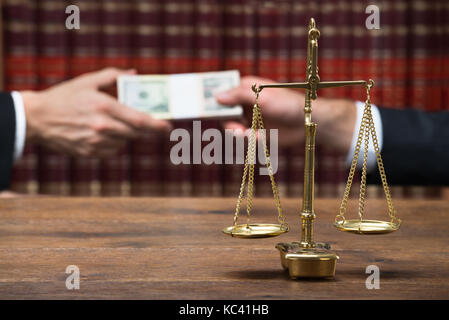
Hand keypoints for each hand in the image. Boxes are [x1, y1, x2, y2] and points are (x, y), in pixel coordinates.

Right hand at [20, 68, 171, 156]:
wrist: (37, 119)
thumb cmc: (64, 97)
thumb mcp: (87, 81)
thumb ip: (113, 76)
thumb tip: (134, 74)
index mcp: (104, 107)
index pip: (139, 120)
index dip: (157, 125)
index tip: (168, 127)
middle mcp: (102, 126)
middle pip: (136, 134)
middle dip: (149, 131)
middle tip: (158, 128)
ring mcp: (96, 142)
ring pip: (125, 142)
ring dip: (129, 135)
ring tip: (121, 125)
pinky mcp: (89, 153)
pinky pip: (112, 150)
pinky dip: (115, 143)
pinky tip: (107, 133)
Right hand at [216, 76, 356, 154]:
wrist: (306, 122)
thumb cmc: (286, 103)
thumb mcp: (261, 96)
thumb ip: (238, 95)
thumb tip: (216, 96)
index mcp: (245, 89)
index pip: (222, 92)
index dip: (212, 100)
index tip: (201, 108)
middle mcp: (245, 103)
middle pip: (223, 114)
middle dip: (228, 123)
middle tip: (237, 129)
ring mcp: (250, 118)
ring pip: (231, 128)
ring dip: (238, 134)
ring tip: (250, 136)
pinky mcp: (255, 133)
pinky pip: (243, 139)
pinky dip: (248, 141)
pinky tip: (260, 139)